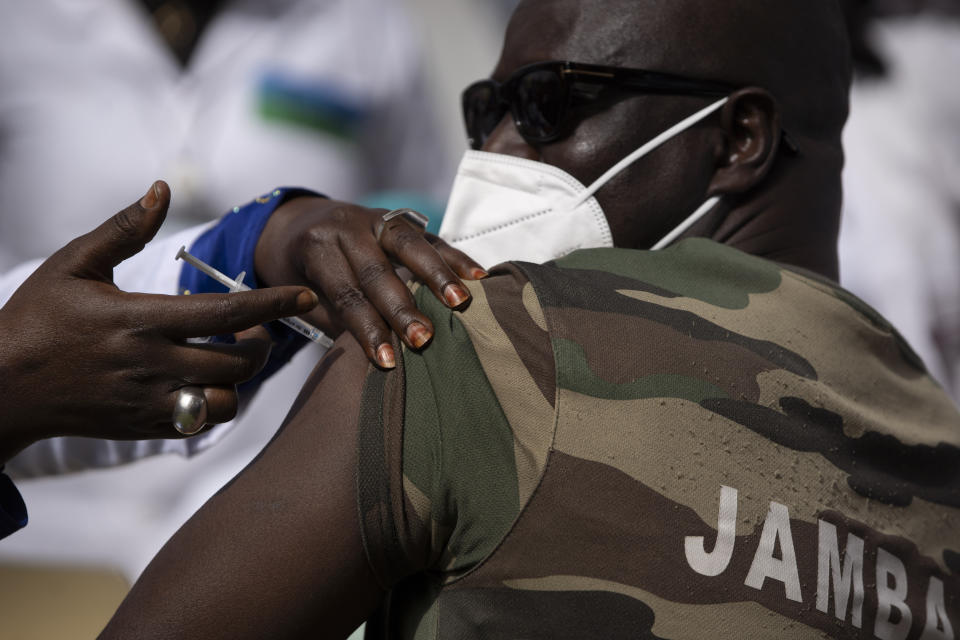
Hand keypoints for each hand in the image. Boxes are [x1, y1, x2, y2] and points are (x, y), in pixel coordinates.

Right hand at [0, 181, 318, 461]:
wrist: (1, 389)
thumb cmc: (37, 319)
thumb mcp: (73, 264)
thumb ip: (124, 228)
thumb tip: (162, 188)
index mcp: (140, 320)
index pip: (226, 314)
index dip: (274, 304)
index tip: (306, 296)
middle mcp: (152, 364)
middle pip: (238, 362)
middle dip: (262, 344)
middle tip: (257, 330)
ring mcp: (149, 402)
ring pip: (226, 401)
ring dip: (238, 380)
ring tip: (227, 359)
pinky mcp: (144, 427)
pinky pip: (200, 424)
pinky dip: (212, 405)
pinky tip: (200, 383)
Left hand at [254, 197, 486, 367]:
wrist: (295, 222)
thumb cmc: (300, 273)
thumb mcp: (304, 295)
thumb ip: (338, 317)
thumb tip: (376, 353)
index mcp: (316, 247)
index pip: (346, 292)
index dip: (367, 328)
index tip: (386, 361)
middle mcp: (347, 227)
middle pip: (378, 270)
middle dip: (402, 307)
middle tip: (423, 338)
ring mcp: (376, 218)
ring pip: (410, 244)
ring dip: (437, 275)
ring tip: (460, 301)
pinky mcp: (400, 220)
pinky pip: (431, 237)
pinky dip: (455, 257)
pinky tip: (477, 276)